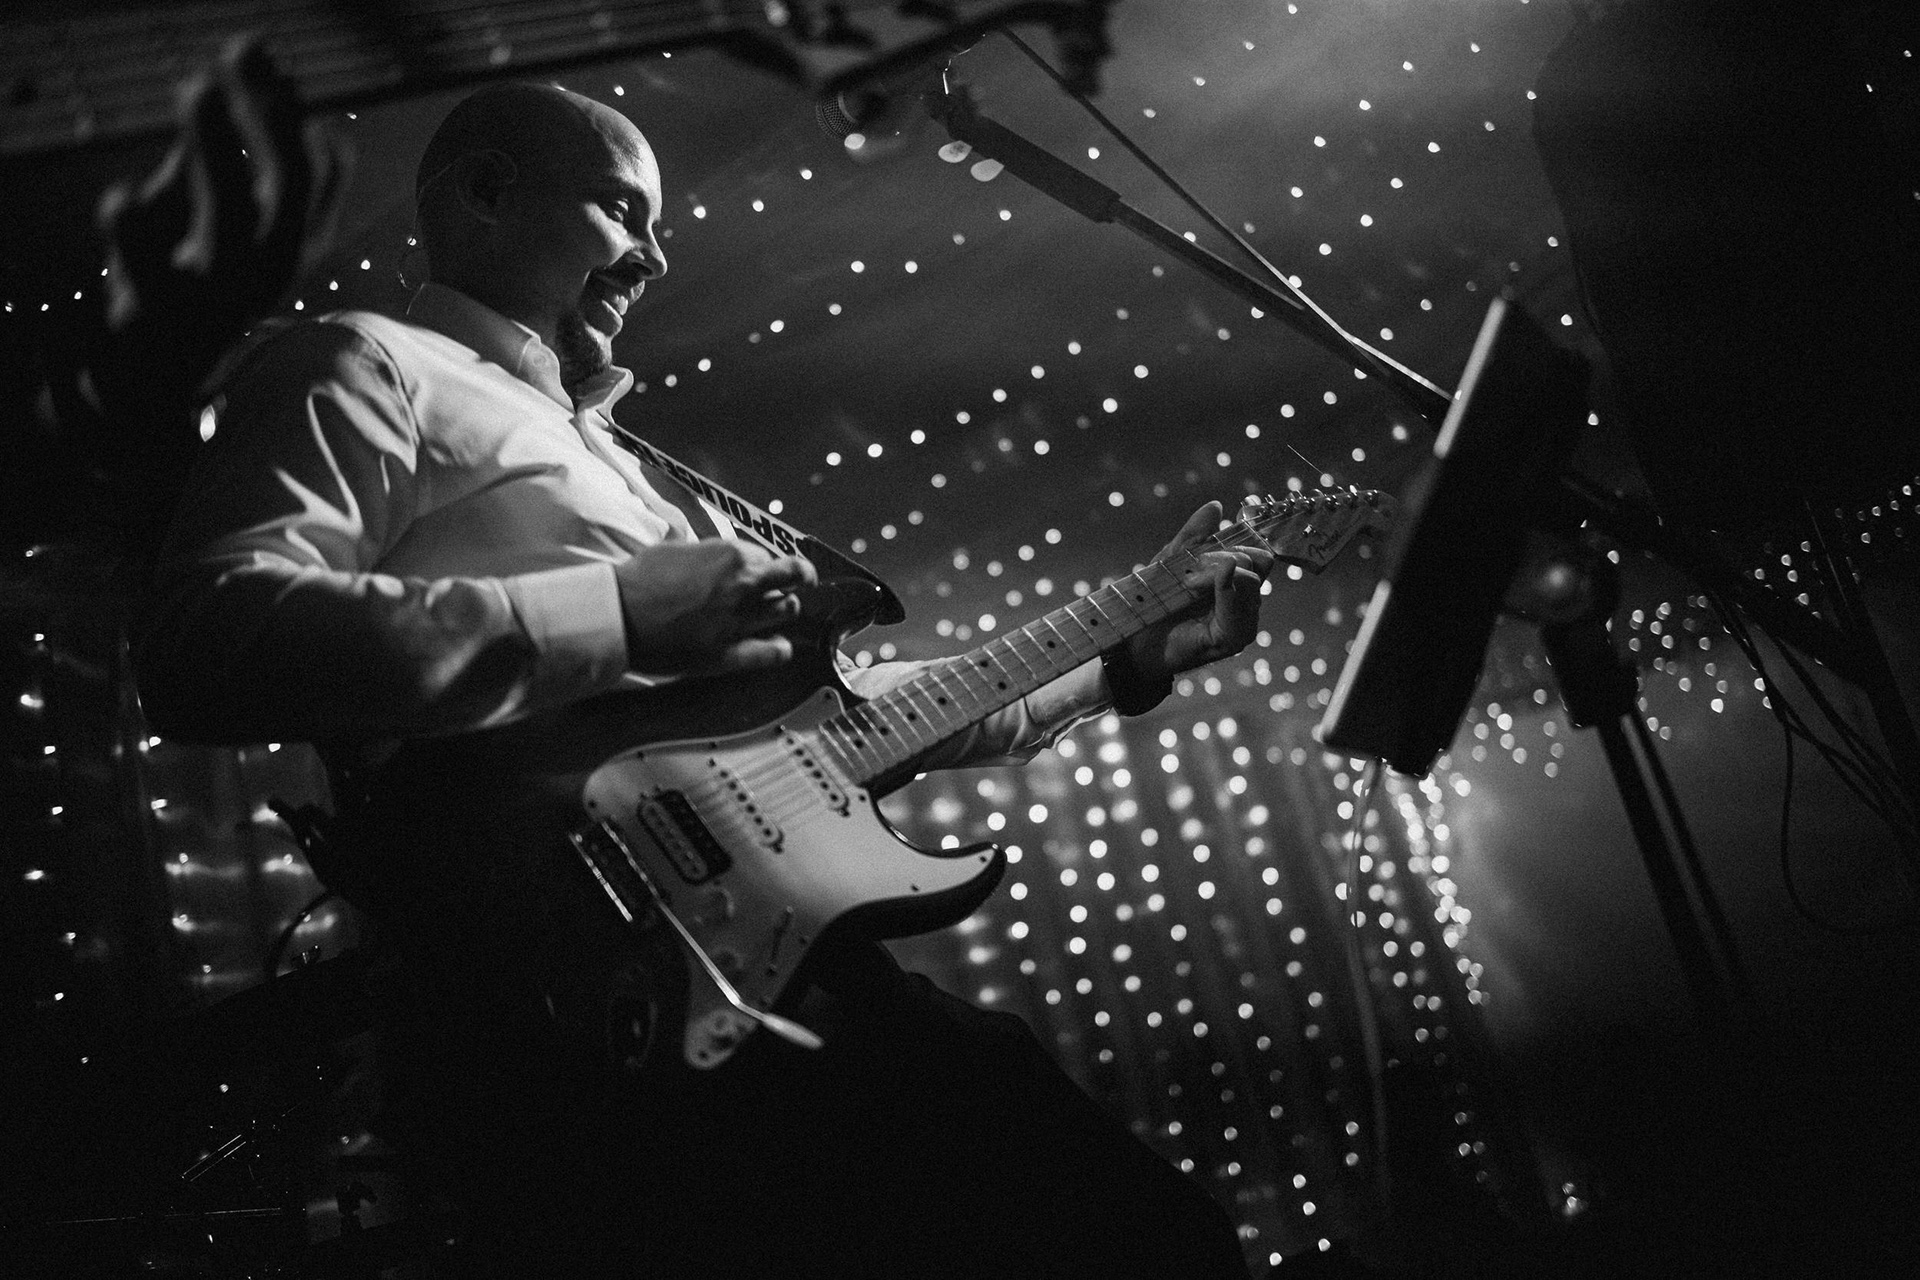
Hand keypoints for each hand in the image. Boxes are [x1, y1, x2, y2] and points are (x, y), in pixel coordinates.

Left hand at [91, 38, 345, 419]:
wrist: (149, 388)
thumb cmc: (187, 293)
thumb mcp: (214, 222)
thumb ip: (226, 159)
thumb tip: (269, 84)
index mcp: (282, 252)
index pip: (310, 179)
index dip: (293, 121)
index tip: (270, 62)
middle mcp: (261, 276)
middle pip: (283, 194)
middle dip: (266, 122)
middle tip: (238, 53)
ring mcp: (211, 301)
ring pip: (225, 227)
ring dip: (214, 154)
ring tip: (195, 88)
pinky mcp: (153, 320)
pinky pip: (144, 274)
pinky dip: (132, 234)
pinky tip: (121, 196)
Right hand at [614, 541, 818, 675]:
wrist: (619, 614)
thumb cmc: (639, 578)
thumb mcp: (675, 547)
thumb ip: (706, 551)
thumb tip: (716, 553)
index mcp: (731, 555)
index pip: (766, 555)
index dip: (762, 561)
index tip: (759, 566)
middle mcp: (743, 586)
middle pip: (792, 578)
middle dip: (796, 577)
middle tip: (797, 580)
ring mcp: (739, 621)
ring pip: (787, 611)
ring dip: (785, 608)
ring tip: (778, 611)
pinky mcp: (729, 653)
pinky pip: (773, 652)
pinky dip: (781, 648)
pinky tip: (780, 646)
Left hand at [1122, 501, 1273, 686]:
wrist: (1133, 640)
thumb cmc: (1155, 602)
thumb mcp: (1173, 561)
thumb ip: (1195, 535)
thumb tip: (1216, 506)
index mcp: (1237, 581)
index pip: (1257, 551)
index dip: (1237, 540)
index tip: (1203, 545)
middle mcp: (1246, 601)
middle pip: (1259, 561)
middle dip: (1225, 555)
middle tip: (1191, 568)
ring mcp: (1243, 621)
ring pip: (1251, 581)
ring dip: (1216, 573)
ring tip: (1187, 583)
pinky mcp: (1234, 639)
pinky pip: (1241, 609)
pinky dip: (1224, 590)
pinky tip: (1199, 586)